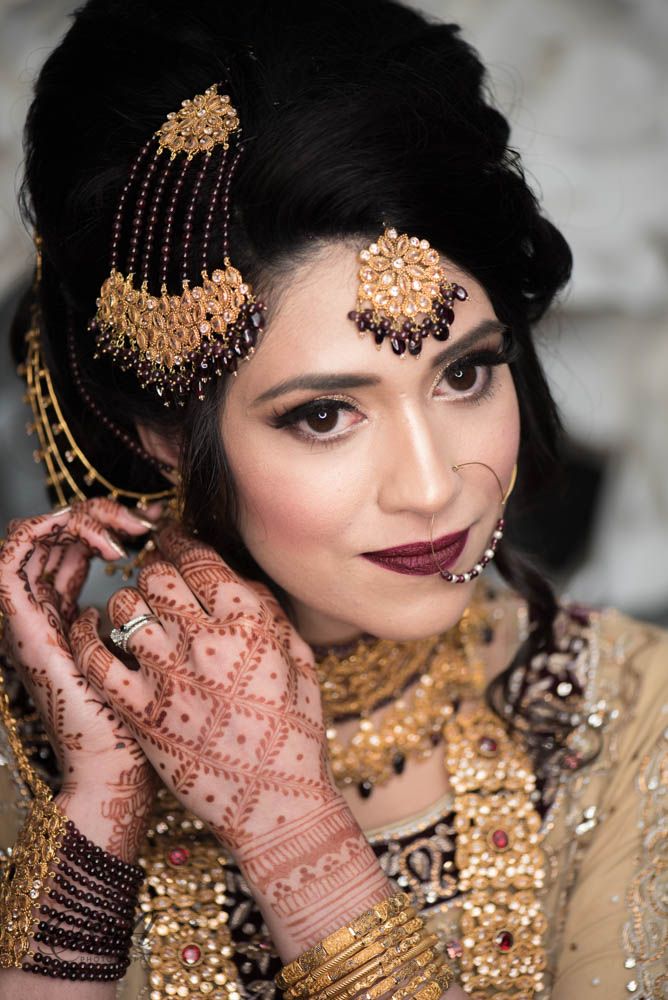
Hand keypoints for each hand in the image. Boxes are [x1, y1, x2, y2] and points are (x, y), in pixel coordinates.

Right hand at [0, 499, 157, 857]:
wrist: (125, 776)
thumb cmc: (158, 727)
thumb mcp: (179, 658)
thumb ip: (180, 619)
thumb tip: (212, 572)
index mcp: (84, 620)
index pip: (83, 548)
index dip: (114, 523)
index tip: (161, 521)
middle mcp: (53, 615)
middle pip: (60, 536)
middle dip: (100, 513)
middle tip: (144, 523)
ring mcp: (35, 620)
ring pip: (34, 537)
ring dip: (78, 517)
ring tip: (126, 533)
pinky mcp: (25, 628)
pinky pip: (9, 562)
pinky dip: (42, 532)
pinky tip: (100, 544)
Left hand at [70, 521, 333, 848]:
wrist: (273, 803)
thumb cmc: (293, 732)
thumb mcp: (300, 659)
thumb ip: (267, 612)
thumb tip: (235, 579)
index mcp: (248, 622)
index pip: (199, 559)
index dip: (180, 543)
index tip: (172, 542)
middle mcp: (205, 640)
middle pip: (156, 576)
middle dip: (153, 570)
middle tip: (154, 577)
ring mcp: (168, 675)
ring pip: (124, 608)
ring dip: (126, 604)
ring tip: (134, 614)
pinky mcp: (140, 711)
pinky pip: (97, 658)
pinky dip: (90, 639)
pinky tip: (94, 636)